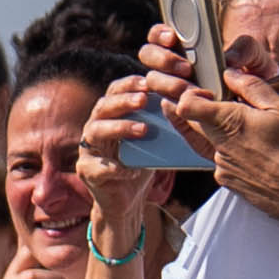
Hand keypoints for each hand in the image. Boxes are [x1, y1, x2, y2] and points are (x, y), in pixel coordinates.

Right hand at [79, 75, 179, 231]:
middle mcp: (96, 127)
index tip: (149, 80)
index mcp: (111, 115)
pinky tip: (131, 170)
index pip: (115, 90)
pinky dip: (114, 168)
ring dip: (118, 127)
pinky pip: (96, 167)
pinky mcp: (87, 172)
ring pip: (95, 132)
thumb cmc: (142, 161)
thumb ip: (162, 117)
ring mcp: (88, 150)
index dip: (130, 83)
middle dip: (123, 101)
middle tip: (144, 99)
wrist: (127, 198)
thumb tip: (191, 97)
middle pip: (103, 106)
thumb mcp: (155, 136)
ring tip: (143, 130)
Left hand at [174, 64, 278, 235]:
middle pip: (194, 123)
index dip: (190, 95)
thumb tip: (231, 75)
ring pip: (209, 141)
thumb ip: (253, 88)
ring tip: (254, 132)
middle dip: (206, 112)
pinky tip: (256, 150)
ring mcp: (220, 165)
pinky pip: (222, 159)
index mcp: (229, 122)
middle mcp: (218, 145)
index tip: (207, 92)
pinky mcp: (226, 180)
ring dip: (223, 133)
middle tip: (231, 105)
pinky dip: (232, 151)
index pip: (187, 106)